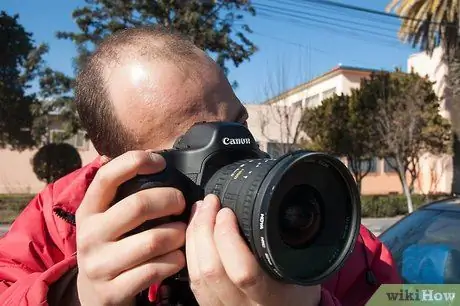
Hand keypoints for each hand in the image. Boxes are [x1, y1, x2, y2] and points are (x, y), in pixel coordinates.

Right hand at [75, 151, 186, 305]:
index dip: (136, 161)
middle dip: (170, 199)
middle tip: (182, 202)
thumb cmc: (111, 248)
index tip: (160, 162)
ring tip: (184, 231)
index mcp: (88, 211)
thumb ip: (122, 195)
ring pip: (154, 239)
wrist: (95, 296)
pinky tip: (179, 256)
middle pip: (139, 205)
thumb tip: (153, 160)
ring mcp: (99, 266)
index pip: (108, 176)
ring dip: (179, 233)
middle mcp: (89, 236)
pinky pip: (156, 269)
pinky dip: (175, 260)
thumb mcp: (105, 220)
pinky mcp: (113, 291)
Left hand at [186, 194, 321, 305]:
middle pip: (211, 270)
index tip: (227, 211)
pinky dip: (190, 250)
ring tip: (200, 210)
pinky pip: (193, 279)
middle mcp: (242, 305)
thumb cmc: (296, 291)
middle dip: (204, 228)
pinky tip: (194, 231)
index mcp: (268, 297)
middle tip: (210, 203)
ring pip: (196, 274)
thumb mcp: (300, 268)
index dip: (228, 237)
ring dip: (193, 236)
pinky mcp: (210, 304)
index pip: (242, 271)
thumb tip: (271, 209)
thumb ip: (286, 245)